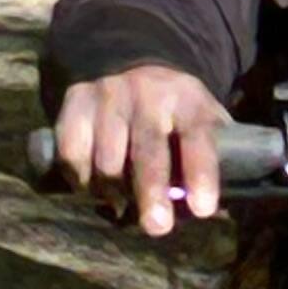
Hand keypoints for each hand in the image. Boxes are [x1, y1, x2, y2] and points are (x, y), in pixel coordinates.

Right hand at [46, 60, 231, 235]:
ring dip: (113, 193)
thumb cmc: (176, 111)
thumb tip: (215, 212)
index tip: (203, 209)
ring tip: (121, 208)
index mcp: (188, 101)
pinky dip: (80, 179)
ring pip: (106, 158)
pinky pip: (72, 152)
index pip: (198, 137)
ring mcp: (108, 95)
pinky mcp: (76, 101)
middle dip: (151, 193)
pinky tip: (91, 189)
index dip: (201, 174)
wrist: (132, 61)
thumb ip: (213, 159)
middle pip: (147, 151)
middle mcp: (147, 94)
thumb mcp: (204, 120)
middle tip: (157, 227)